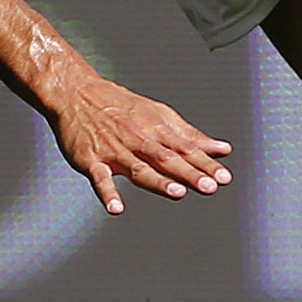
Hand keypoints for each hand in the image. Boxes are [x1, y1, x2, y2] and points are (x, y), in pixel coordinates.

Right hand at [51, 74, 233, 215]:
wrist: (78, 93)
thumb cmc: (121, 106)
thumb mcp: (160, 114)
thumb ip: (190, 135)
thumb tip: (220, 149)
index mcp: (156, 129)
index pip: (186, 149)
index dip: (206, 164)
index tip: (223, 177)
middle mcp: (138, 140)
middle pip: (168, 159)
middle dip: (190, 173)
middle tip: (210, 186)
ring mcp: (114, 150)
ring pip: (140, 168)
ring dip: (159, 181)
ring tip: (178, 192)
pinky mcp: (91, 160)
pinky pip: (100, 178)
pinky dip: (108, 193)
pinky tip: (116, 207)